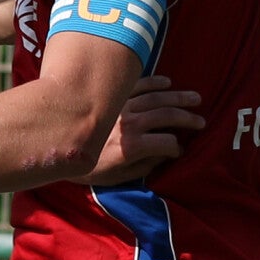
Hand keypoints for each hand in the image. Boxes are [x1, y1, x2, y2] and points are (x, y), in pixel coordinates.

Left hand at [83, 76, 202, 183]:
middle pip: (167, 115)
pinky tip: (168, 83)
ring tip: (196, 99)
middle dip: (187, 118)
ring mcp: (121, 106)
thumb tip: (165, 155)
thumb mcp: (117, 177)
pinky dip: (155, 82)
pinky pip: (138, 84)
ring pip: (156, 98)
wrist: (57, 145)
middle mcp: (129, 123)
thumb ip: (144, 166)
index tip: (181, 150)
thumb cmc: (88, 166)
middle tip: (201, 121)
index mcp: (132, 146)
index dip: (178, 148)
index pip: (167, 143)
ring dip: (178, 97)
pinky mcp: (113, 96)